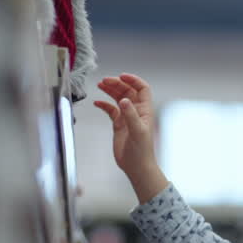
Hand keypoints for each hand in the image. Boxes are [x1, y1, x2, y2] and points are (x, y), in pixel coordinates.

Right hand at [94, 73, 166, 202]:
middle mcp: (136, 111)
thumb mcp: (137, 132)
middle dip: (117, 84)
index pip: (142, 89)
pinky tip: (97, 103)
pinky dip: (104, 105)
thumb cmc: (142, 151)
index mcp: (145, 110)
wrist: (137, 166)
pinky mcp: (119, 125)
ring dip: (110, 91)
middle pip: (127, 91)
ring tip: (100, 85)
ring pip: (118, 99)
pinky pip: (111, 110)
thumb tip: (124, 100)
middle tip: (105, 81)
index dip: (133, 80)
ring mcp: (127, 117)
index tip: (122, 76)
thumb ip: (131, 115)